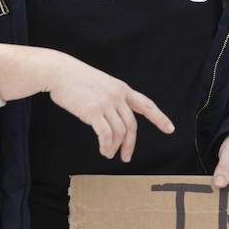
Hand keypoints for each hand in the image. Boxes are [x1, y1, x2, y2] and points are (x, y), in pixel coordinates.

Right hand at [44, 52, 173, 160]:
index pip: (146, 105)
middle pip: (132, 126)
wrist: (58, 71)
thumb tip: (114, 120)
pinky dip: (106, 146)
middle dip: (130, 144)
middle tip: (126, 157)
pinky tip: (103, 150)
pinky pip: (106, 134)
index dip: (159, 118)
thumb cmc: (76, 79)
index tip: (170, 129)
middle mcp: (118, 96)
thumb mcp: (101, 84)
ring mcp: (106, 103)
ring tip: (108, 154)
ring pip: (119, 132)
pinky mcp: (93, 111)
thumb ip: (111, 99)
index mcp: (122, 89)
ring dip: (115, 147)